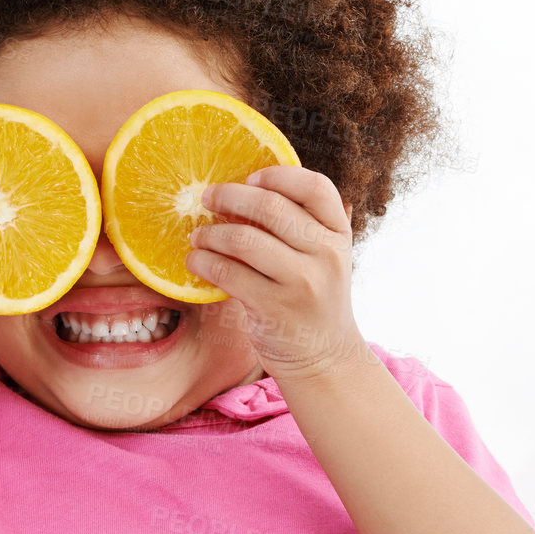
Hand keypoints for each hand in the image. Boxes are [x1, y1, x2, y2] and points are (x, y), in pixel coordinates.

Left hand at [186, 165, 365, 380]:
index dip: (279, 175)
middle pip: (272, 207)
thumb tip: (245, 190)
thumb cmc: (312, 300)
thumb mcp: (323, 259)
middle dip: (230, 197)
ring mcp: (302, 282)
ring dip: (211, 233)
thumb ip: (301, 227)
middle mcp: (326, 254)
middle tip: (207, 197)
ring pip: (244, 240)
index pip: (316, 187)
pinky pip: (228, 274)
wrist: (324, 357)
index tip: (250, 177)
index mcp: (339, 234)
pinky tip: (195, 262)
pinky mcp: (274, 307)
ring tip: (197, 235)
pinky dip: (204, 263)